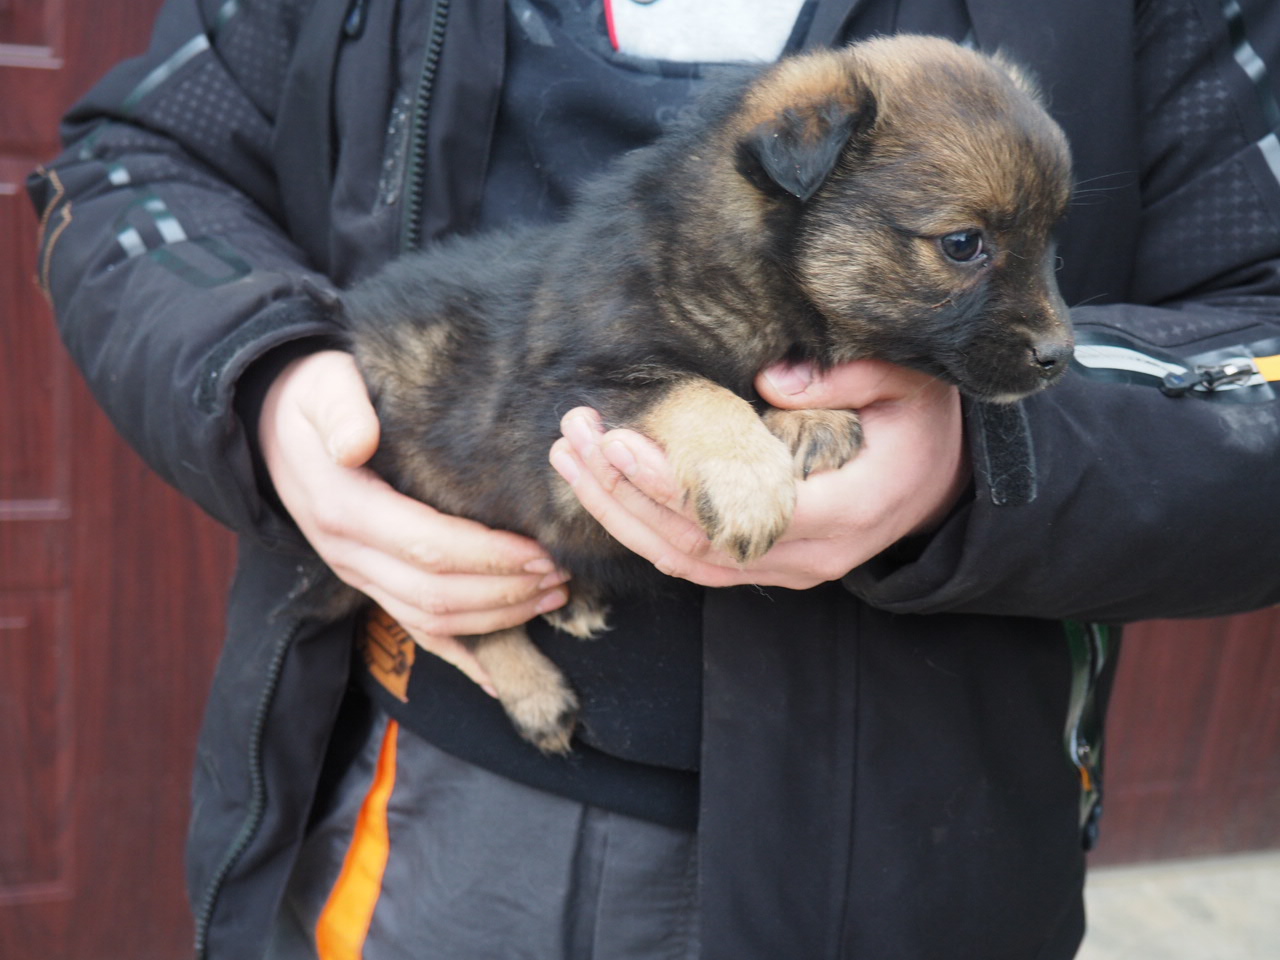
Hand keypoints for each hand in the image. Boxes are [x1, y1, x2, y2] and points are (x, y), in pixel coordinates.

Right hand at [258, 350, 569, 689]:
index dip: (490, 556)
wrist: (270, 426)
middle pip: (437, 595)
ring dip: (496, 618)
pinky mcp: (368, 582)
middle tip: (561, 575)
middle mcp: (349, 554)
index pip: (429, 547)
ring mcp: (358, 575)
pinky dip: (458, 654)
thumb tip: (356, 442)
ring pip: (430, 620)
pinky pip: (413, 629)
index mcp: (346, 509)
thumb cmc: (313, 400)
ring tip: (551, 597)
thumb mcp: (323, 387)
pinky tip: (498, 673)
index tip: (541, 551)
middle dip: (506, 592)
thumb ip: (341, 409)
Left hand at [548, 359, 968, 589]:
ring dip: (621, 513)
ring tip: (571, 458)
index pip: (743, 509)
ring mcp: (789, 570)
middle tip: (575, 437)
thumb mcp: (909, 386)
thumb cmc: (924, 428)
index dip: (677, 485)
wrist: (944, 487)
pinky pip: (696, 564)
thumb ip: (850, 377)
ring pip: (686, 559)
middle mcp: (811, 555)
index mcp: (846, 508)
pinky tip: (603, 494)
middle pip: (697, 541)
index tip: (620, 444)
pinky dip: (645, 533)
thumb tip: (772, 378)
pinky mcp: (770, 568)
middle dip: (626, 492)